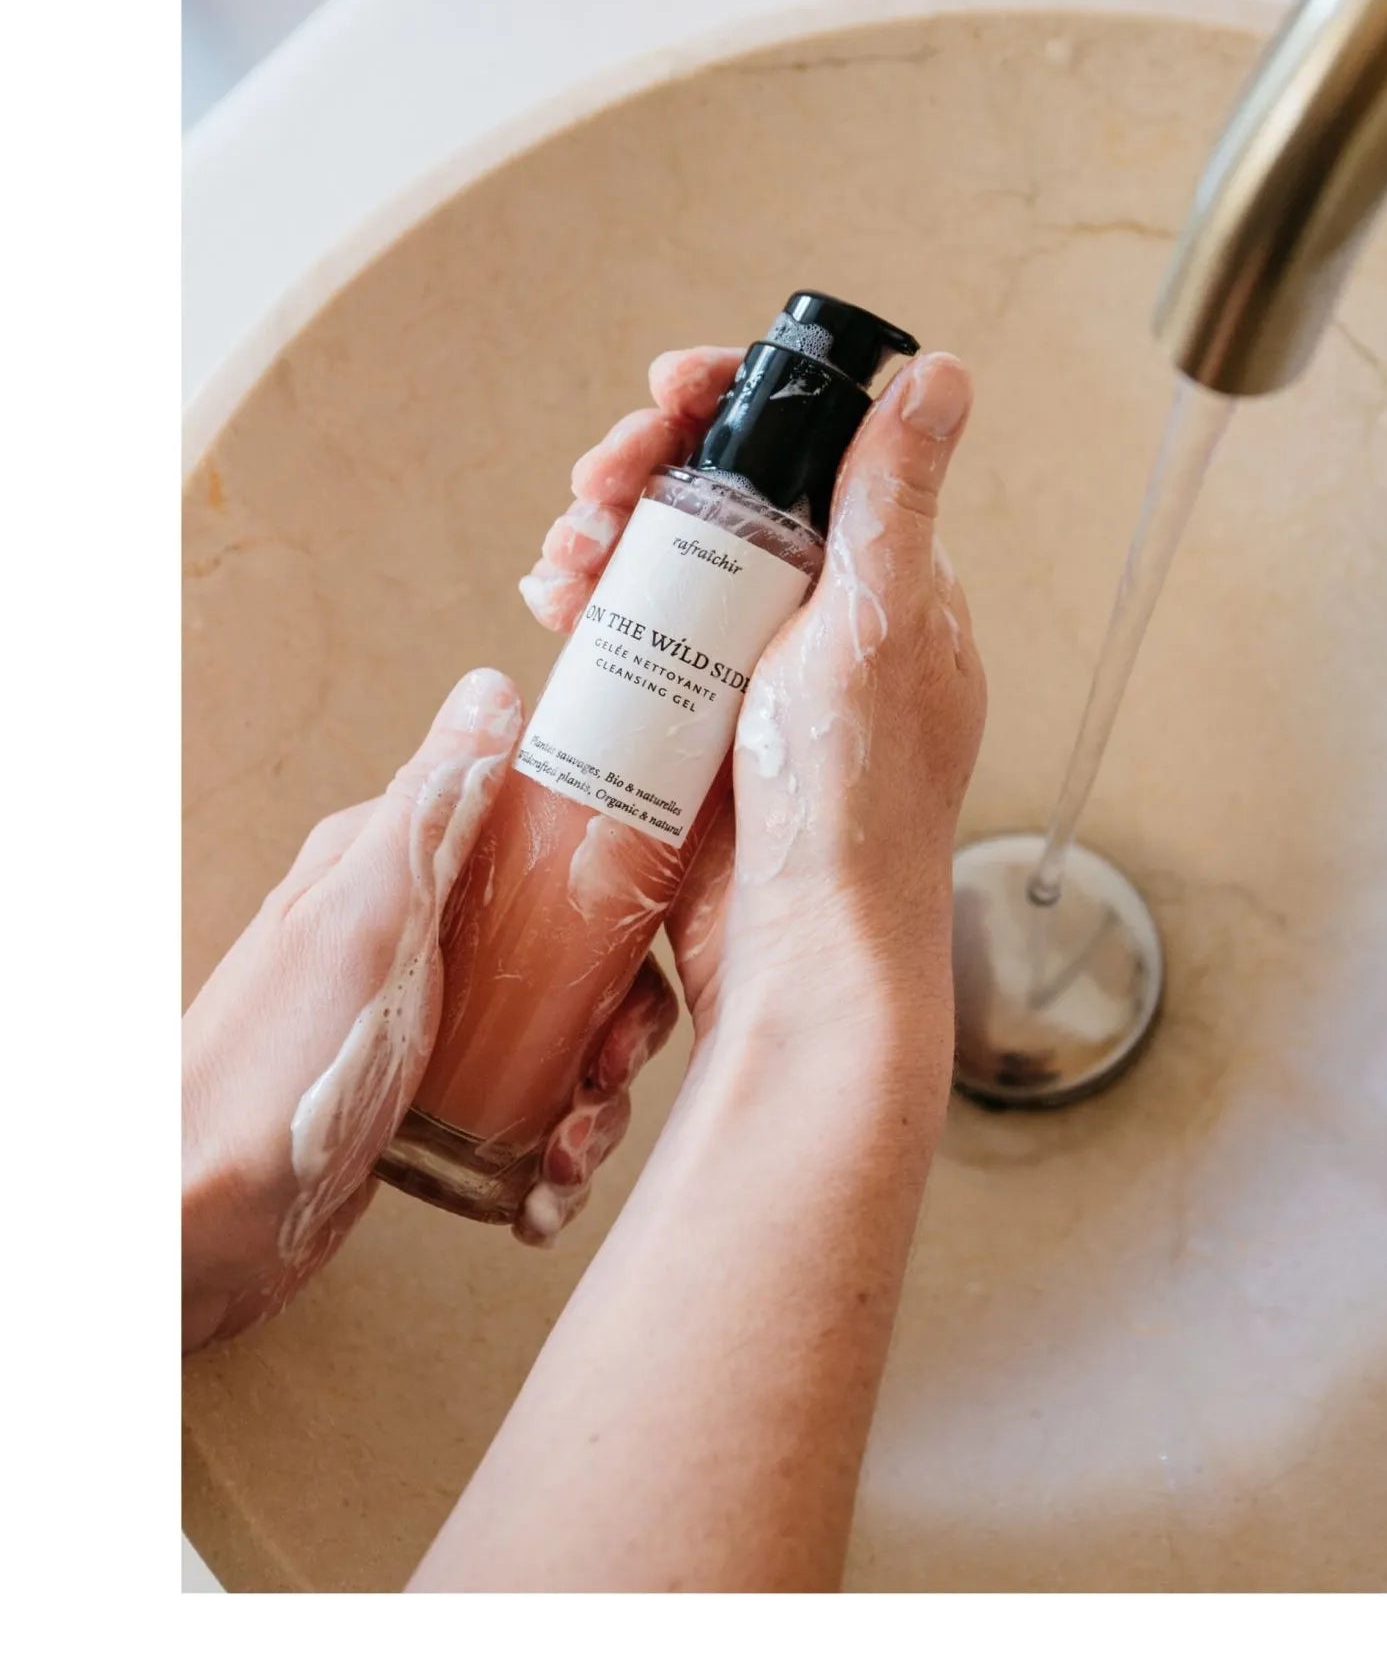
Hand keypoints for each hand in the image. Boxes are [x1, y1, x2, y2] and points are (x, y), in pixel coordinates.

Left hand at [180, 669, 674, 1347]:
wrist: (201, 1228)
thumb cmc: (270, 1068)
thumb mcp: (363, 921)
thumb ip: (429, 810)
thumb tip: (493, 689)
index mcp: (399, 863)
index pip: (545, 830)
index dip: (619, 875)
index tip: (653, 936)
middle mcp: (421, 929)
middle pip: (576, 945)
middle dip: (619, 1016)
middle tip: (611, 1069)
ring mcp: (430, 1015)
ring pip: (565, 1031)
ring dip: (595, 1098)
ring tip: (572, 1151)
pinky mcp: (434, 1093)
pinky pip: (530, 1102)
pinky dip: (555, 1148)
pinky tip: (544, 1192)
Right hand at [522, 345, 984, 1106]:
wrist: (798, 949)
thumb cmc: (857, 802)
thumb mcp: (880, 626)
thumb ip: (895, 499)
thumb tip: (940, 376)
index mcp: (882, 581)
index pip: (806, 452)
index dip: (733, 403)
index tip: (672, 389)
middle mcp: (814, 616)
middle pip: (715, 493)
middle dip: (642, 467)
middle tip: (597, 481)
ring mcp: (743, 669)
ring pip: (659, 559)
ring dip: (600, 531)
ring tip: (568, 553)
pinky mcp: (685, 721)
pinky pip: (627, 636)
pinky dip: (585, 604)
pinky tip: (555, 602)